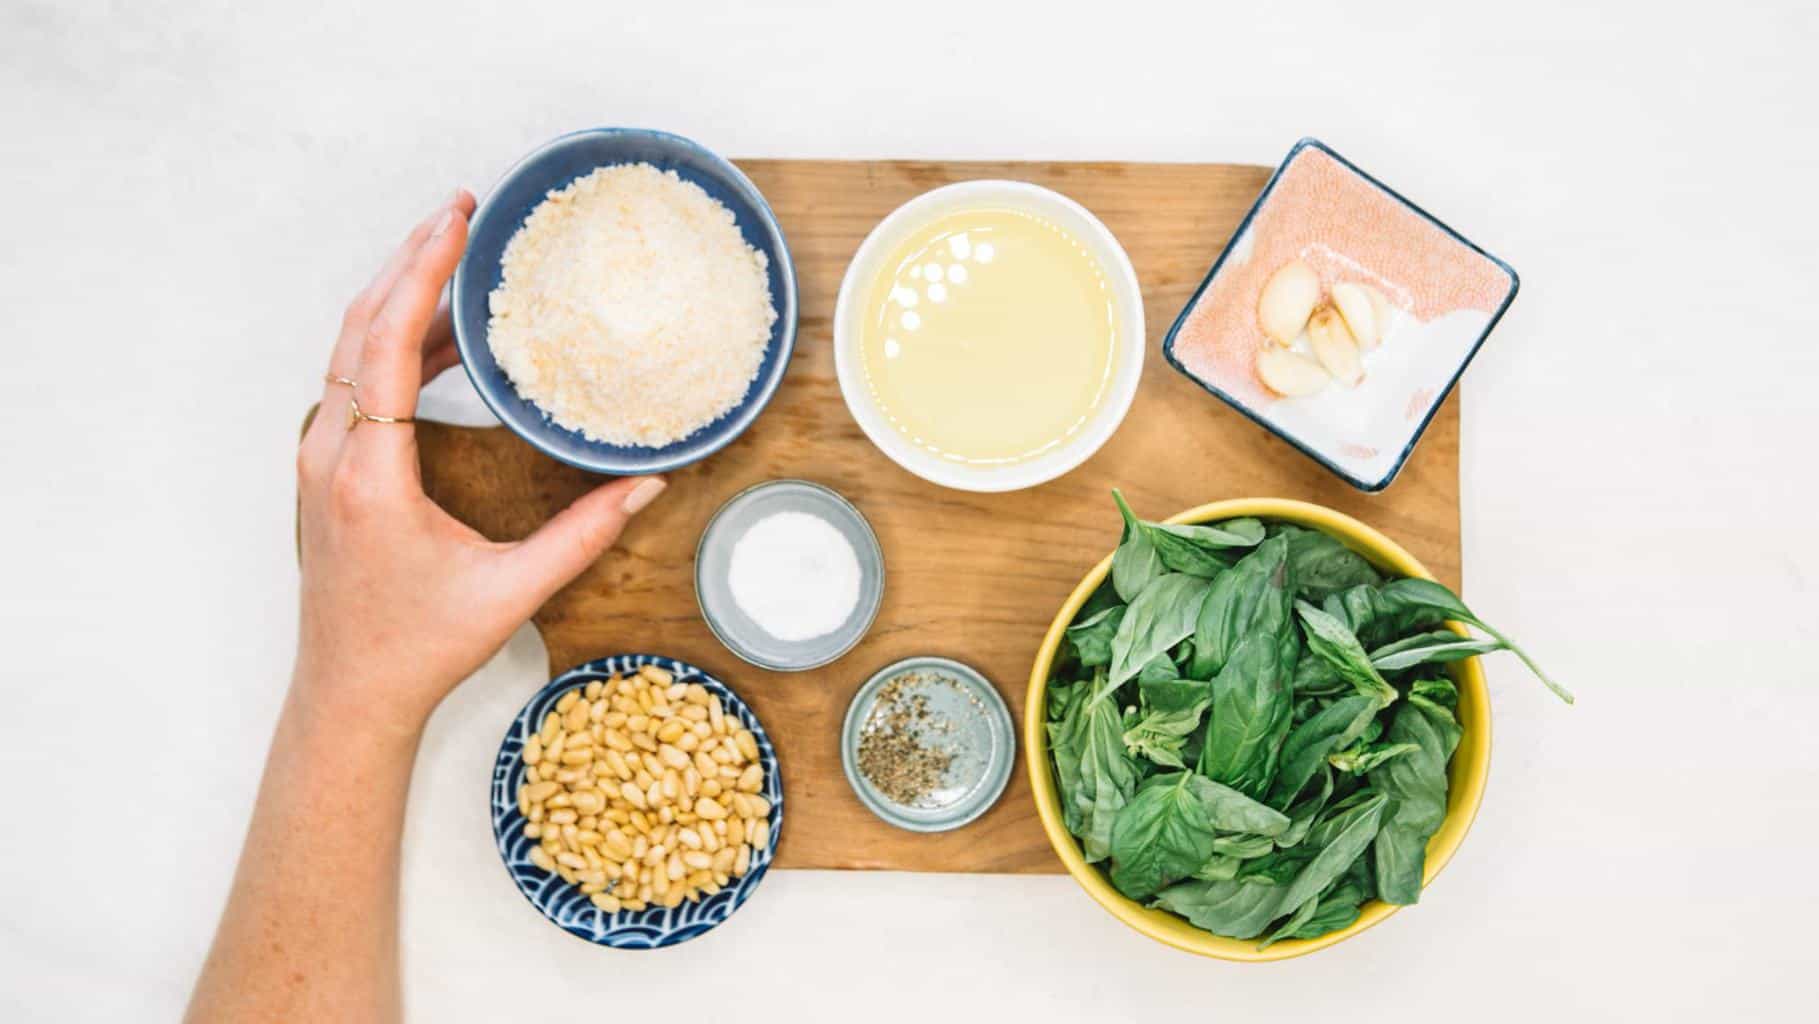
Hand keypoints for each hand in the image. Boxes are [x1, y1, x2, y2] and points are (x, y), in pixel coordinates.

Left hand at [293, 191, 665, 737]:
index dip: (423, 276)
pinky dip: (393, 338)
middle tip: (465, 210)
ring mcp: (322, 459)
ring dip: (400, 293)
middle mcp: (332, 455)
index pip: (385, 346)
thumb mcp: (512, 592)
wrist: (349, 695)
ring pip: (350, 348)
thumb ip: (584, 535)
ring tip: (456, 251)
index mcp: (371, 476)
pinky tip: (442, 331)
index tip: (458, 223)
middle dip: (412, 259)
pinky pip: (355, 380)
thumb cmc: (418, 650)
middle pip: (359, 326)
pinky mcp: (330, 468)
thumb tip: (648, 486)